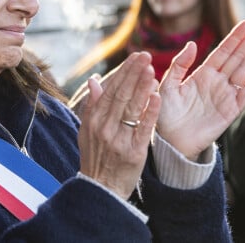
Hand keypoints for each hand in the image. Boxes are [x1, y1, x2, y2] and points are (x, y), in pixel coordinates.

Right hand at [77, 51, 160, 199]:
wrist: (100, 190)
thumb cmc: (95, 158)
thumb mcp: (87, 131)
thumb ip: (92, 105)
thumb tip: (93, 80)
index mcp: (93, 121)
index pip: (110, 91)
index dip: (123, 73)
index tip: (135, 57)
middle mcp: (104, 128)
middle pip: (120, 95)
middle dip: (133, 74)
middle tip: (145, 55)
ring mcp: (118, 140)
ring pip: (131, 108)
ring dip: (141, 87)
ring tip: (151, 68)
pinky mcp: (134, 153)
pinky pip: (142, 129)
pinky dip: (149, 112)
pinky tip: (156, 96)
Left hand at [157, 20, 244, 160]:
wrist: (169, 139)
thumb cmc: (164, 112)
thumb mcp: (167, 85)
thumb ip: (179, 65)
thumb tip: (193, 44)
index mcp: (201, 74)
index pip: (222, 52)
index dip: (234, 38)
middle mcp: (216, 82)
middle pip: (237, 58)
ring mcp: (225, 95)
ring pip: (244, 71)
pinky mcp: (231, 110)